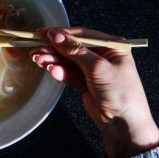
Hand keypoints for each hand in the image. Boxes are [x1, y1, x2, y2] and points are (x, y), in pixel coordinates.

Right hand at [30, 27, 158, 157]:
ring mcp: (92, 70)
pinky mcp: (84, 83)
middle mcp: (102, 55)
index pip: (83, 35)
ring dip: (52, 59)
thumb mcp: (97, 67)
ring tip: (37, 58)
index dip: (63, 33)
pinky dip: (59, 71)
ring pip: (68, 61)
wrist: (123, 124)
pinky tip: (50, 69)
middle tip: (35, 48)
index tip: (43, 33)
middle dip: (54, 48)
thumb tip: (55, 35)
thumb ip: (75, 50)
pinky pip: (68, 73)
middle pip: (73, 47)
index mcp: (111, 46)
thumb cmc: (118, 91)